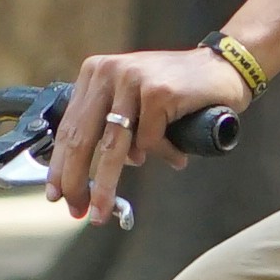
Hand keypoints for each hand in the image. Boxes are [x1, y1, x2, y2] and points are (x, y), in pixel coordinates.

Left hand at [47, 43, 250, 218]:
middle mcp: (109, 72)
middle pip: (82, 138)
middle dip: (76, 181)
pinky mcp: (159, 92)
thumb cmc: (177, 89)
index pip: (68, 127)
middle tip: (75, 209)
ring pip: (112, 147)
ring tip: (101, 211)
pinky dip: (164, 155)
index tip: (56, 194)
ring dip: (106, 186)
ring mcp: (133, 80)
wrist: (223, 67)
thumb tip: (89, 174)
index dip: (60, 165)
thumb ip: (109, 126)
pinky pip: (151, 142)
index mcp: (95, 73)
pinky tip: (177, 154)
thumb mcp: (131, 99)